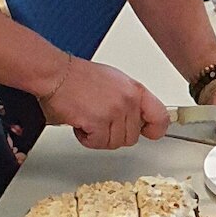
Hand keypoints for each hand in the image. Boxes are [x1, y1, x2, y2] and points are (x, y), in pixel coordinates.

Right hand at [41, 57, 168, 149]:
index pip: (160, 118)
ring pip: (115, 142)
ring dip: (99, 136)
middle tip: (101, 122)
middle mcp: (128, 101)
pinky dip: (87, 138)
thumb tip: (138, 118)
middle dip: (114, 134)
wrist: (55, 73)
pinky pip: (98, 143)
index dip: (154, 130)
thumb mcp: (116, 82)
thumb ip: (131, 101)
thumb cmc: (79, 76)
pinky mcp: (98, 121)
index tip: (147, 133)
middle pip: (132, 137)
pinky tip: (81, 124)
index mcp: (136, 90)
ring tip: (89, 119)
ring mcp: (114, 112)